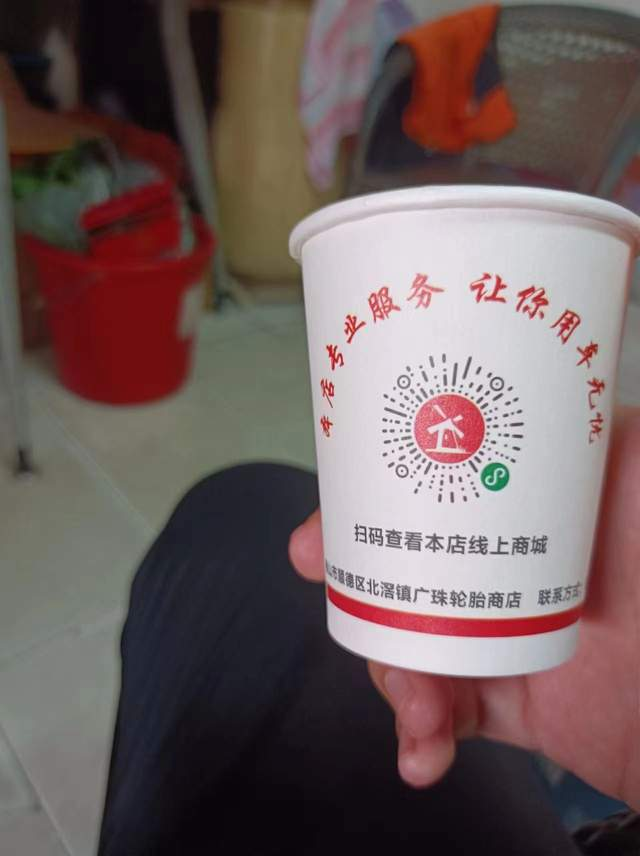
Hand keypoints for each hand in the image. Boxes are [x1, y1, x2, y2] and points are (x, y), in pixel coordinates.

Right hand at [289, 408, 639, 807]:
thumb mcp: (630, 458)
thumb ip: (588, 416)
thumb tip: (537, 363)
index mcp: (507, 512)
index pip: (417, 501)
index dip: (357, 511)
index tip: (322, 530)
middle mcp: (493, 569)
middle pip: (393, 573)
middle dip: (349, 586)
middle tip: (322, 579)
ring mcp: (492, 637)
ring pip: (402, 647)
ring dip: (390, 675)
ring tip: (416, 703)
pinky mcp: (500, 705)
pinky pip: (438, 717)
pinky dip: (418, 737)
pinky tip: (423, 752)